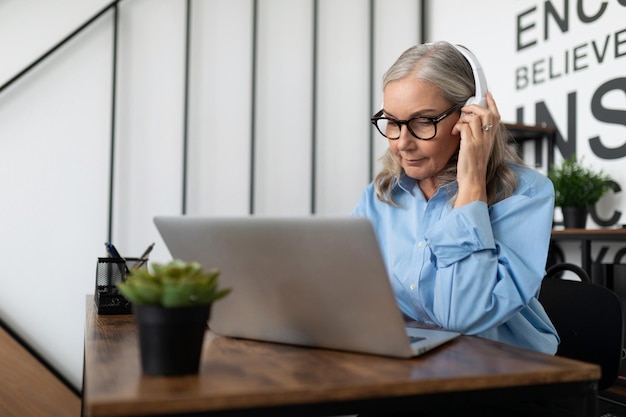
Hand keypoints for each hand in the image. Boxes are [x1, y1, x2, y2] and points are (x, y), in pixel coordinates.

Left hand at [451, 92, 500, 206]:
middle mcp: (488, 138)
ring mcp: (479, 141)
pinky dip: (458, 126)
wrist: (473, 181)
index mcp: (491, 138)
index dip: (492, 103)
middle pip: (487, 113)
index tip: (487, 95)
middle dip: (475, 107)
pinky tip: (454, 132)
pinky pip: (464, 127)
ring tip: (458, 125)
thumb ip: (479, 136)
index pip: (496, 116)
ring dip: (464, 117)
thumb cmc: (473, 167)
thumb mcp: (480, 149)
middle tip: (465, 109)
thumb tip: (470, 125)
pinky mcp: (470, 145)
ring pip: (475, 118)